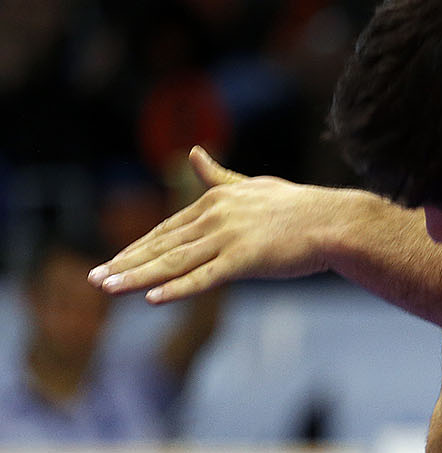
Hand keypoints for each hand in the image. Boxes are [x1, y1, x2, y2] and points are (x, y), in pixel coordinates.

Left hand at [89, 146, 364, 303]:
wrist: (335, 221)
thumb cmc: (300, 206)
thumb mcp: (253, 186)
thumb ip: (220, 177)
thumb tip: (193, 153)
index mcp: (214, 202)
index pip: (166, 230)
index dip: (136, 248)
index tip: (112, 263)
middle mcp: (214, 218)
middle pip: (162, 246)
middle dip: (125, 264)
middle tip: (95, 279)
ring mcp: (228, 238)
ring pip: (174, 262)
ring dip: (138, 277)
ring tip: (109, 289)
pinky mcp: (245, 260)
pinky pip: (205, 278)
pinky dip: (177, 288)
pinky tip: (153, 299)